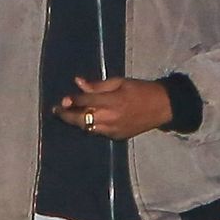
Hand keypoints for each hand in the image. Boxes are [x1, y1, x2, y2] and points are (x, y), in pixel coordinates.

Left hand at [52, 76, 171, 139]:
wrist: (163, 107)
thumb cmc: (141, 90)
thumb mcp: (119, 82)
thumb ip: (98, 85)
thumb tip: (78, 82)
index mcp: (112, 101)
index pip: (86, 101)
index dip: (72, 101)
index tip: (62, 100)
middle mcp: (111, 117)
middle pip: (82, 119)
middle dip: (68, 115)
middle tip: (57, 111)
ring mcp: (114, 129)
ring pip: (88, 128)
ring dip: (77, 122)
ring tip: (67, 116)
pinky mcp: (118, 137)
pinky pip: (99, 132)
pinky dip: (90, 126)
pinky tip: (85, 121)